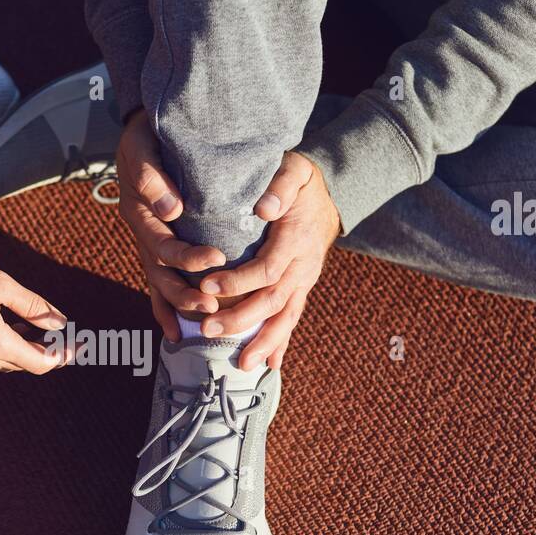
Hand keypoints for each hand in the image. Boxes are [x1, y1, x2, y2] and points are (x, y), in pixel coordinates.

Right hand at [0, 253, 68, 373]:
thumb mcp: (0, 284)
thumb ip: (33, 306)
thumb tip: (59, 322)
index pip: (43, 363)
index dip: (66, 355)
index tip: (82, 342)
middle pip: (27, 363)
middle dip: (49, 350)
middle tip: (64, 331)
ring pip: (8, 359)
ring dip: (27, 346)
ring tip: (39, 324)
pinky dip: (7, 343)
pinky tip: (10, 322)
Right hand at [117, 108, 223, 341]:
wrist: (141, 128)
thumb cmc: (145, 134)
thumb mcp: (142, 146)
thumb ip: (153, 177)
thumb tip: (173, 211)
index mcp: (140, 213)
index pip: (165, 244)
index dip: (189, 257)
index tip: (218, 258)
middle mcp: (142, 232)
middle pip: (161, 274)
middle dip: (186, 293)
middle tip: (213, 305)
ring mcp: (147, 241)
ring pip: (160, 283)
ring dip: (180, 305)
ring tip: (207, 316)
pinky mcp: (154, 244)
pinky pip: (157, 282)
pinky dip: (164, 308)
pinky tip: (175, 332)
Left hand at [200, 152, 340, 370]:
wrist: (329, 191)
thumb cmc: (299, 179)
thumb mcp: (292, 170)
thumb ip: (280, 186)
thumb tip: (264, 208)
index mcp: (296, 239)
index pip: (267, 268)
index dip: (238, 281)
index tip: (206, 285)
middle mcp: (303, 265)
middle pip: (273, 300)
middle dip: (241, 319)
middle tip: (208, 330)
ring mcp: (304, 280)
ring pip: (286, 316)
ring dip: (264, 341)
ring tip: (243, 364)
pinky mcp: (301, 287)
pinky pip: (291, 317)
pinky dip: (280, 342)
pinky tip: (268, 364)